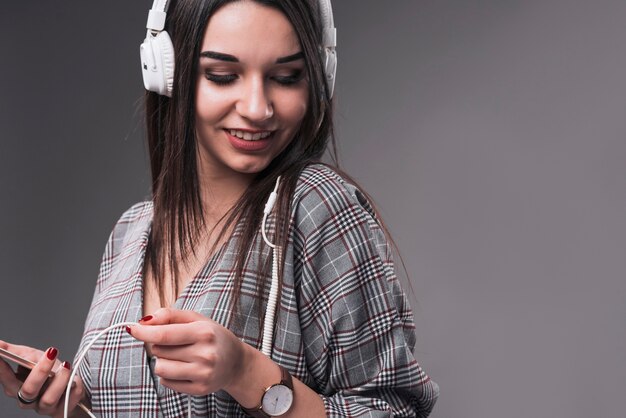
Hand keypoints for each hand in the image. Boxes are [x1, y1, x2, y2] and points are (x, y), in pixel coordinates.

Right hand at [0, 340, 85, 417]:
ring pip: (48, 399)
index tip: (1, 356)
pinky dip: (74, 388)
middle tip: (51, 353)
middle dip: (40, 371)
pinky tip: (76, 380)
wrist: (70, 386)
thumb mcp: (31, 357)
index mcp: (17, 387)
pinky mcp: (61, 411)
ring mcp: (44, 407)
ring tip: (66, 365)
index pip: (7, 379)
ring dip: (60, 380)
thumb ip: (14, 352)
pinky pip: (68, 402)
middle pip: (28, 391)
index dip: (2, 369)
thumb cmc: (48, 372)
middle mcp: (28, 400)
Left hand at [127, 308, 249, 395]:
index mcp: (204, 333)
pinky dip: (168, 375)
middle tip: (176, 343)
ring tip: (178, 356)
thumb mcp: (196, 319)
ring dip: (162, 361)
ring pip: (160, 368)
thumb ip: (170, 315)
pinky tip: (183, 368)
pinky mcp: (199, 389)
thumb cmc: (213, 336)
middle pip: (159, 351)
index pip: (164, 335)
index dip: (144, 332)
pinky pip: (166, 383)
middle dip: (160, 345)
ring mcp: (202, 374)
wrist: (236, 362)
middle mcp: (205, 354)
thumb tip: (145, 321)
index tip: (132, 329)